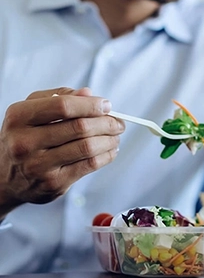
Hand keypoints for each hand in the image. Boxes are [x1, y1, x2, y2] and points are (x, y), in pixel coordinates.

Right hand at [0, 87, 124, 218]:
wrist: (4, 178)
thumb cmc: (24, 138)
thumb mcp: (31, 111)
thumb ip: (58, 98)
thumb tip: (89, 94)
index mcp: (19, 117)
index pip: (63, 106)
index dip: (90, 105)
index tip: (107, 105)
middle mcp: (26, 142)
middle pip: (79, 128)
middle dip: (106, 123)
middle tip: (118, 123)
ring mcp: (39, 165)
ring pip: (87, 148)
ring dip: (110, 140)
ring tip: (116, 136)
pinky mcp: (54, 183)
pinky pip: (89, 166)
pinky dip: (106, 156)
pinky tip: (111, 150)